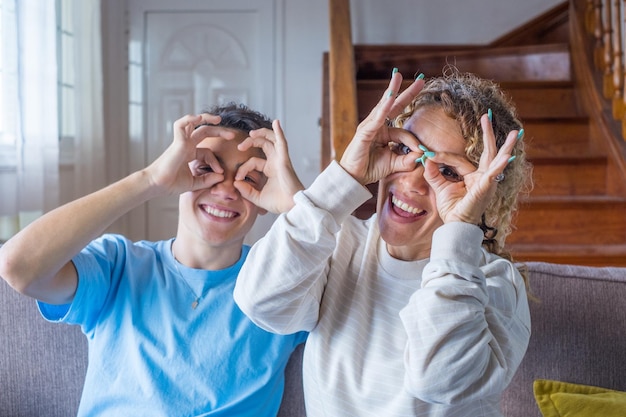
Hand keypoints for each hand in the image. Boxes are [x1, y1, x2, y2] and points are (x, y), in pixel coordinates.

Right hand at [143, 113, 235, 195]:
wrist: (157, 186)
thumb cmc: (171, 184)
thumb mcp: (194, 183)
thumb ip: (208, 179)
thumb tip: (221, 176)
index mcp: (189, 153)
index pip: (207, 152)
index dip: (216, 162)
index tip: (220, 173)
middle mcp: (186, 145)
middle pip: (204, 132)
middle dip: (219, 131)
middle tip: (233, 135)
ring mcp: (181, 142)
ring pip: (194, 123)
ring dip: (206, 118)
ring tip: (218, 119)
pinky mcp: (177, 142)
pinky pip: (181, 125)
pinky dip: (189, 119)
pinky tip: (199, 118)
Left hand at [234, 119, 304, 213]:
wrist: (292, 206)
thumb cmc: (279, 203)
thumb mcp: (257, 197)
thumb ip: (246, 190)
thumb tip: (235, 182)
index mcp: (270, 169)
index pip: (253, 161)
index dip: (242, 168)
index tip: (237, 179)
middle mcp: (276, 162)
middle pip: (263, 144)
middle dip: (250, 142)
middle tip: (240, 147)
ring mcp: (280, 159)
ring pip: (271, 139)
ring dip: (261, 133)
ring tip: (251, 134)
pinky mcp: (284, 159)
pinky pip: (282, 142)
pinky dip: (279, 132)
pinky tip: (276, 122)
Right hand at [339, 70, 424, 184]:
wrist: (354, 178)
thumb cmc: (371, 168)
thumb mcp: (394, 164)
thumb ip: (408, 159)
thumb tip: (423, 153)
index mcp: (384, 133)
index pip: (403, 131)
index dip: (414, 141)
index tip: (423, 151)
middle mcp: (377, 126)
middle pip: (394, 106)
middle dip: (407, 93)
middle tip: (421, 80)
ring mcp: (369, 126)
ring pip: (383, 107)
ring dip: (391, 91)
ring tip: (397, 76)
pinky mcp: (363, 132)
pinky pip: (376, 118)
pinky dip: (383, 107)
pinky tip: (390, 97)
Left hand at [423, 113, 518, 223]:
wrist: (455, 225)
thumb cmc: (452, 209)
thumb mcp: (439, 187)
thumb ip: (433, 173)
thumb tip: (426, 158)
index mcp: (473, 176)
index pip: (458, 160)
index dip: (442, 157)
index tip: (427, 155)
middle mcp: (483, 177)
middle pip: (487, 152)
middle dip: (488, 134)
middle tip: (486, 116)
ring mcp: (487, 182)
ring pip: (496, 160)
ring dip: (504, 146)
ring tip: (514, 133)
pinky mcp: (486, 188)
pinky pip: (493, 175)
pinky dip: (500, 165)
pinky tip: (507, 156)